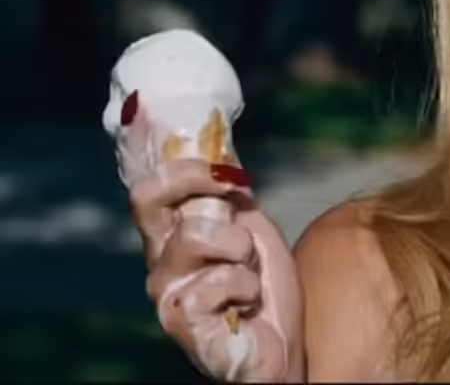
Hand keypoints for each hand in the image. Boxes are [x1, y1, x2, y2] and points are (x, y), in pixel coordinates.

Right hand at [124, 98, 302, 381]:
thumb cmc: (263, 290)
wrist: (283, 345)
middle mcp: (160, 259)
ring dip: (240, 248)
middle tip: (235, 188)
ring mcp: (166, 291)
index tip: (170, 125)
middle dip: (197, 179)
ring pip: (196, 235)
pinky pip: (216, 281)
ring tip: (250, 271)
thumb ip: (230, 193)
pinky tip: (245, 305)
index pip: (147, 185)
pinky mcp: (180, 321)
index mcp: (173, 234)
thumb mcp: (252, 227)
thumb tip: (220, 141)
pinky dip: (245, 287)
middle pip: (148, 196)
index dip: (145, 148)